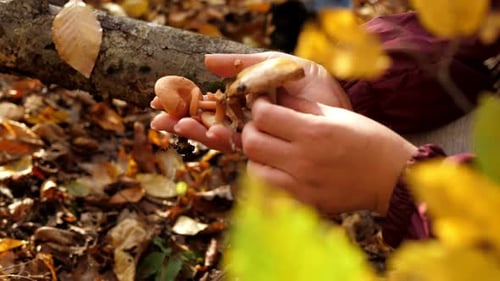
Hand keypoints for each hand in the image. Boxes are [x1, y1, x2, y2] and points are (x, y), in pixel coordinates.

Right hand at [150, 51, 350, 152]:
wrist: (345, 107)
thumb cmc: (314, 85)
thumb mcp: (279, 65)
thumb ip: (245, 64)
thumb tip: (206, 60)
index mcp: (245, 103)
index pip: (207, 104)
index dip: (183, 101)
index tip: (158, 98)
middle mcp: (247, 123)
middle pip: (207, 123)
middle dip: (181, 119)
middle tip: (156, 117)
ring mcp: (258, 139)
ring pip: (219, 137)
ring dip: (196, 131)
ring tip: (176, 123)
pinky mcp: (271, 152)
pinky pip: (243, 150)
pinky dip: (225, 142)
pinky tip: (211, 134)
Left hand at [242, 93, 416, 214]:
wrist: (393, 177)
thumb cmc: (368, 140)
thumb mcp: (337, 114)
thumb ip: (301, 105)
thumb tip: (274, 96)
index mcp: (313, 131)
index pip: (264, 116)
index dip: (258, 106)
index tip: (262, 105)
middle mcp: (303, 159)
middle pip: (252, 143)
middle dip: (251, 130)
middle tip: (262, 126)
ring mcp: (302, 185)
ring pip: (254, 169)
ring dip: (257, 156)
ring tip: (270, 150)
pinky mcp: (304, 203)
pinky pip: (269, 192)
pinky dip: (268, 178)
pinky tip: (279, 170)